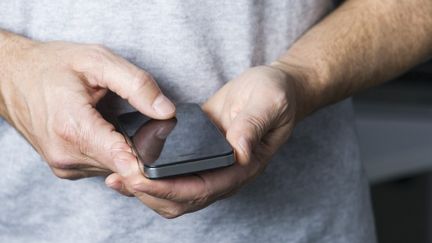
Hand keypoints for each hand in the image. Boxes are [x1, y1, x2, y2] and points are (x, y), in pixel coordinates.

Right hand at [0, 34, 174, 178]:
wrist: (10, 78)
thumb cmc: (52, 66)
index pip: (122, 161)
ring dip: (128, 151)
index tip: (169, 157)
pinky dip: (114, 154)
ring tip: (125, 122)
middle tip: (152, 122)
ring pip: (115, 169)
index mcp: (73, 128)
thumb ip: (136, 85)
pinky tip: (110, 132)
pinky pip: (102, 166)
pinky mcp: (66, 168)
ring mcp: (65, 165)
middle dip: (145, 148)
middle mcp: (67, 155)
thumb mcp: (97, 61)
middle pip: (124, 166)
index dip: (151, 161)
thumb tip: (166, 111)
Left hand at [105, 65, 301, 217]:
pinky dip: (150, 174)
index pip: (203, 189)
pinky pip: (171, 172)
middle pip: (183, 200)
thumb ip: (252, 126)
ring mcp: (209, 165)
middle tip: (121, 179)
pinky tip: (128, 163)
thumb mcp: (268, 103)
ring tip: (118, 177)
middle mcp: (224, 173)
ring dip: (146, 190)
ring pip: (174, 192)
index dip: (171, 190)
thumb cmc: (275, 96)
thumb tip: (239, 150)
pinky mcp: (196, 152)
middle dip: (151, 194)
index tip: (142, 182)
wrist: (272, 89)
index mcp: (242, 167)